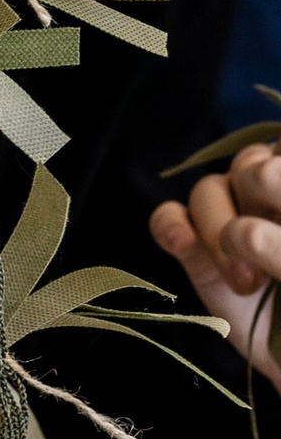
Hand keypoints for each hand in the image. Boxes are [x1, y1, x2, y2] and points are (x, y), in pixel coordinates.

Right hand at [151, 147, 280, 387]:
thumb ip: (280, 242)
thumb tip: (252, 228)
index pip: (280, 155)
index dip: (276, 174)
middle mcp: (264, 195)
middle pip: (246, 166)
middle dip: (256, 201)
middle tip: (267, 250)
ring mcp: (226, 216)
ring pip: (208, 191)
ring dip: (221, 232)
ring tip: (246, 284)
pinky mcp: (192, 246)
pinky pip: (169, 218)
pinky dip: (171, 227)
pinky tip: (181, 243)